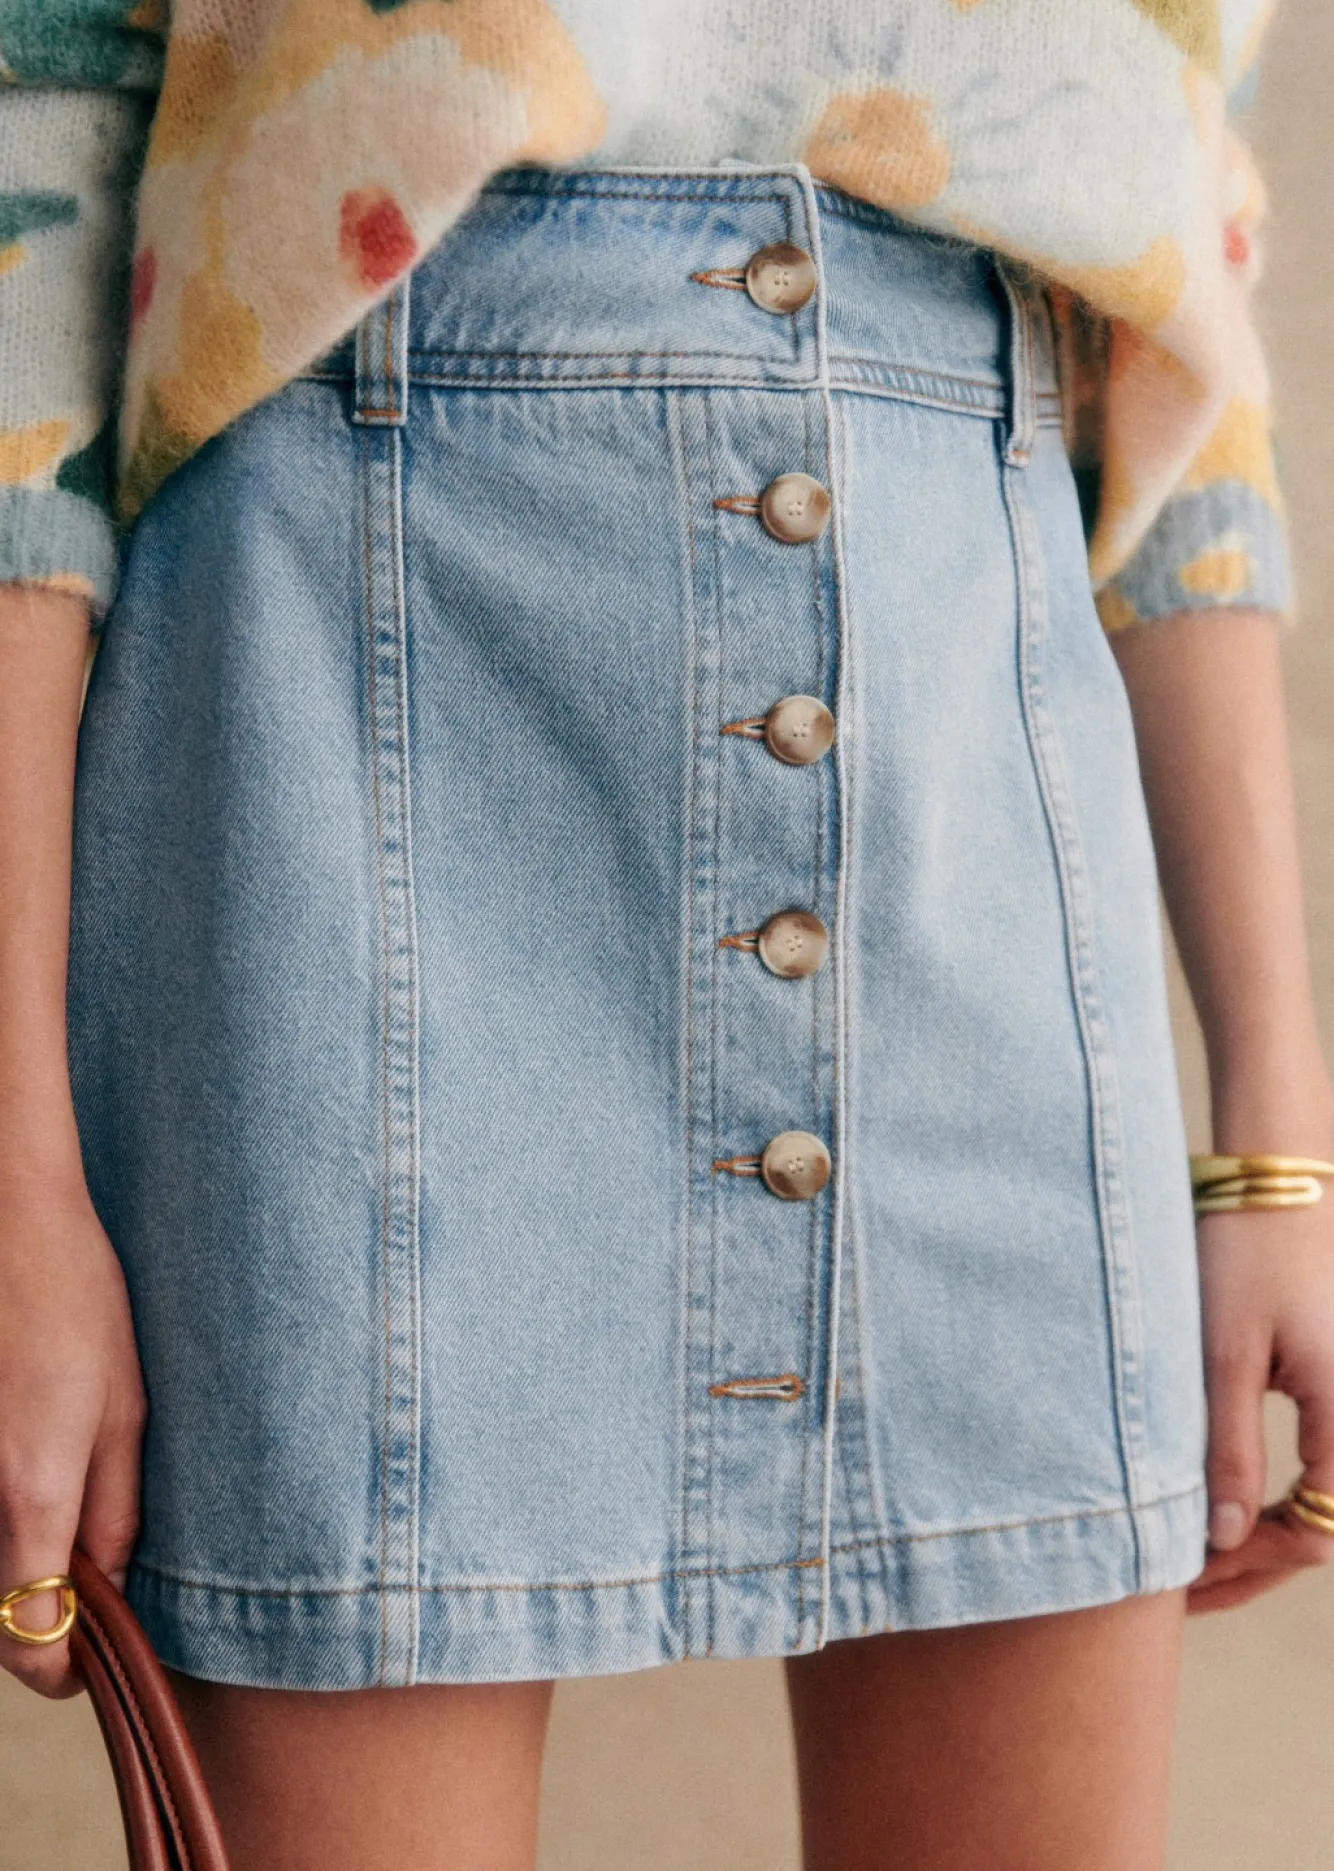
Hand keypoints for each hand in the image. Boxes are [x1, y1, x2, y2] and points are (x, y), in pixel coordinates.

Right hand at [0, 1170, 145, 1695]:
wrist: (11, 1224)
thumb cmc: (78, 1299)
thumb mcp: (125, 1405)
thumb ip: (115, 1506)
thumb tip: (110, 1584)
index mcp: (33, 1487)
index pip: (28, 1636)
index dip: (59, 1668)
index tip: (84, 1668)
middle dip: (37, 1610)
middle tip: (89, 1578)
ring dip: (16, 1556)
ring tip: (65, 1495)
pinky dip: (0, 1513)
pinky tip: (30, 1458)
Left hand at [1187, 1197, 1333, 1612]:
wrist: (1278, 1184)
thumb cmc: (1245, 1255)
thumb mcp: (1223, 1355)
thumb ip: (1227, 1451)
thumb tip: (1223, 1542)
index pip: (1316, 1527)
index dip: (1251, 1562)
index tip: (1184, 1575)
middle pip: (1324, 1526)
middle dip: (1254, 1563)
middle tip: (1176, 1588)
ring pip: (1323, 1504)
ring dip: (1264, 1539)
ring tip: (1189, 1563)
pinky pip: (1321, 1471)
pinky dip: (1275, 1501)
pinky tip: (1222, 1514)